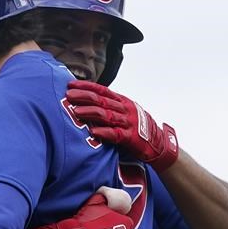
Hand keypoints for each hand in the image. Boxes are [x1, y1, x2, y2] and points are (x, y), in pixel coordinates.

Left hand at [65, 81, 179, 172]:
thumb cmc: (137, 127)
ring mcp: (128, 123)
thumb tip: (86, 102)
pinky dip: (104, 132)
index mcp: (122, 101)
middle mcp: (125, 109)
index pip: (102, 90)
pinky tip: (94, 132)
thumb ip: (109, 107)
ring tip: (76, 112)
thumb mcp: (125, 112)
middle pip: (102, 100)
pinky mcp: (131, 138)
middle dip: (84, 97)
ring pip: (107, 115)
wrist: (158, 143)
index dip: (86, 87)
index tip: (70, 85)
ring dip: (90, 113)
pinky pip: (116, 134)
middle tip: (68, 96)